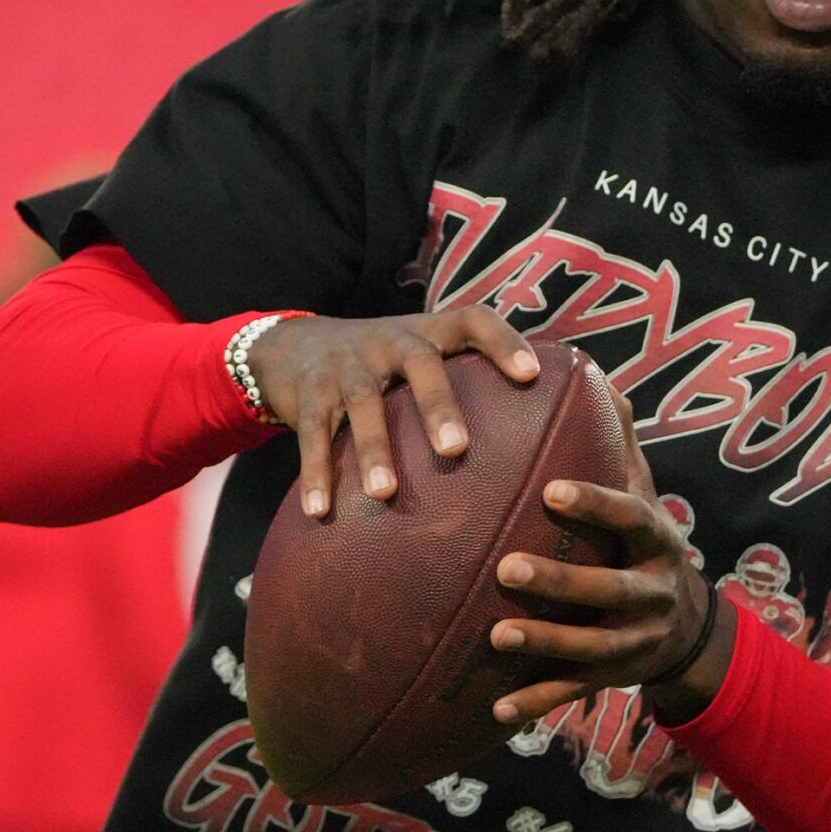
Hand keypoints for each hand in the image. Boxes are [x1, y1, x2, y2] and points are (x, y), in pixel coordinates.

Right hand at [247, 308, 538, 516]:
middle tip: (456, 449)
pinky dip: (316, 471)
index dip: (503, 341)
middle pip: (419, 362)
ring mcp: (347, 364)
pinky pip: (312, 431)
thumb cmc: (380, 366)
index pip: (473, 320)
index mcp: (426, 332)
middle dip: (438, 405)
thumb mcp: (416, 357)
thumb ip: (462, 384)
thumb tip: (538, 440)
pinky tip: (320, 511)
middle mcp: (389, 341)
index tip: (530, 375)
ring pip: (363, 401)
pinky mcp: (308, 392)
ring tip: (384, 494)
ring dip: (374, 448)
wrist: (291, 346)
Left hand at [486, 390, 718, 725]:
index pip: (631, 515)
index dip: (596, 504)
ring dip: (545, 644)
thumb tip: (592, 372)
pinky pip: (576, 694)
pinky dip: (539, 703)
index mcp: (658, 538)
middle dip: (561, 582)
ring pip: (593, 648)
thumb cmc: (643, 541)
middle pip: (610, 590)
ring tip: (495, 636)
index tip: (550, 489)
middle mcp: (654, 592)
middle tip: (506, 566)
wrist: (685, 628)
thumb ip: (617, 441)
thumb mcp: (644, 492)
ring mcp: (637, 640)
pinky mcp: (616, 679)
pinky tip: (498, 710)